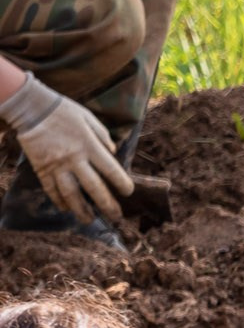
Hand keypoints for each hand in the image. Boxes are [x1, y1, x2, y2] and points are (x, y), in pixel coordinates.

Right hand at [0, 75, 131, 221]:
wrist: (30, 107)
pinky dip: (58, 200)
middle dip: (107, 205)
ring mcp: (56, 166)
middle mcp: (74, 159)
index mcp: (89, 146)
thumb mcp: (88, 118)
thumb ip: (103, 136)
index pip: (111, 170)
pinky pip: (50, 189)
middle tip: (116, 217)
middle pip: (94, 188)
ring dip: (81, 210)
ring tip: (89, 220)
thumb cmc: (63, 111)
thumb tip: (114, 153)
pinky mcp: (41, 168)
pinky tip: (65, 208)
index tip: (128, 193)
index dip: (122, 184)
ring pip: (71, 194)